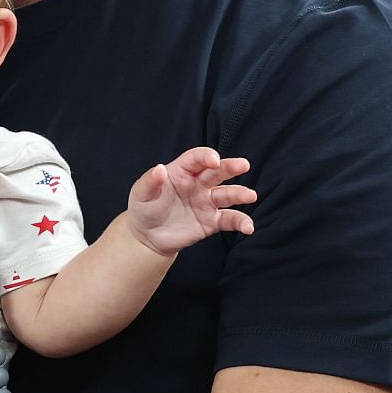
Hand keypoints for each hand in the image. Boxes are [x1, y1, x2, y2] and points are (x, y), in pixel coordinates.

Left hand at [127, 147, 256, 255]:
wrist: (148, 236)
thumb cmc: (144, 208)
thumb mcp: (141, 194)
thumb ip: (150, 181)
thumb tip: (159, 169)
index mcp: (181, 171)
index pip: (196, 159)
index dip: (206, 156)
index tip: (214, 160)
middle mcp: (198, 184)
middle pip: (217, 172)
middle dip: (230, 167)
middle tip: (243, 165)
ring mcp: (207, 202)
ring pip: (227, 194)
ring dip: (240, 194)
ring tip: (250, 196)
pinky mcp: (212, 221)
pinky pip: (230, 219)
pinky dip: (241, 222)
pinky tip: (248, 227)